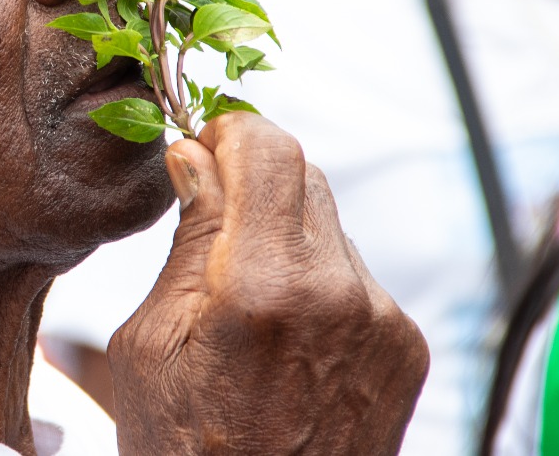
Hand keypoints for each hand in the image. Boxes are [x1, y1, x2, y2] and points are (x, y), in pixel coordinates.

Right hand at [107, 113, 428, 454]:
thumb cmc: (187, 451)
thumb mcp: (151, 344)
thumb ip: (187, 239)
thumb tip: (195, 158)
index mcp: (263, 287)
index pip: (269, 147)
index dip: (229, 133)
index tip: (201, 151)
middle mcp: (340, 294)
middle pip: (304, 174)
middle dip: (253, 180)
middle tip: (210, 216)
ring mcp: (383, 322)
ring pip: (329, 222)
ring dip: (284, 232)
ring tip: (245, 299)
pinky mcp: (407, 348)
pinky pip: (356, 274)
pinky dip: (317, 280)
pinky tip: (283, 334)